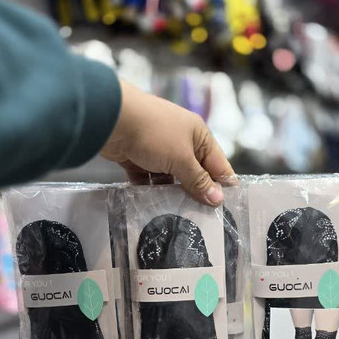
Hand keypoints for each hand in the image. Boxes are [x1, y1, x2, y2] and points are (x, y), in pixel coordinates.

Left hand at [101, 79, 235, 205]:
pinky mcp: (138, 158)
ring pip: (170, 178)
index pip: (218, 164)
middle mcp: (180, 141)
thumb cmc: (154, 133)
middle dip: (197, 193)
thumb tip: (218, 199)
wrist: (112, 120)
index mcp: (198, 135)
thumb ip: (198, 180)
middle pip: (194, 172)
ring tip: (179, 217)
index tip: (226, 208)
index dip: (223, 185)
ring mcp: (158, 150)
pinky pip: (149, 179)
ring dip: (173, 194)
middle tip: (203, 219)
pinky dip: (151, 191)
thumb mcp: (182, 159)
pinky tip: (154, 208)